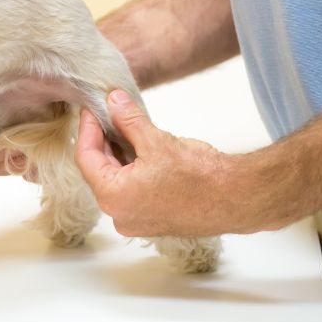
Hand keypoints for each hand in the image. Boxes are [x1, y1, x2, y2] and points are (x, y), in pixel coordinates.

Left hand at [74, 90, 240, 236]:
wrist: (235, 198)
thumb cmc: (199, 176)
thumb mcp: (156, 141)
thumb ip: (128, 120)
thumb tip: (113, 101)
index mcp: (113, 197)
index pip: (85, 158)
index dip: (88, 129)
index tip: (93, 108)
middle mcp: (119, 215)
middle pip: (98, 171)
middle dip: (103, 140)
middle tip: (109, 112)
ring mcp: (136, 220)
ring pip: (115, 181)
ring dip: (118, 154)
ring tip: (126, 126)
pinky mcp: (152, 219)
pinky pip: (131, 191)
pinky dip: (131, 169)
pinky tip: (140, 148)